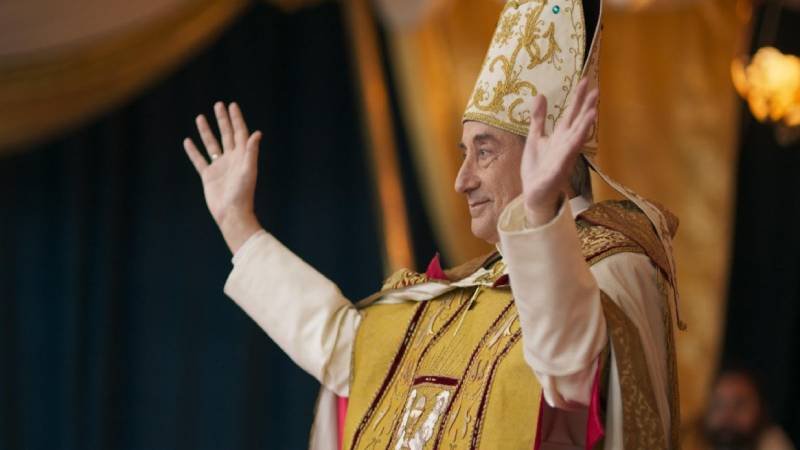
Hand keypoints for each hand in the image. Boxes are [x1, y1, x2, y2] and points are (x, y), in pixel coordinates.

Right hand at [184, 101, 262, 253]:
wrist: (232, 213)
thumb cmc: (243, 194)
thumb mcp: (249, 170)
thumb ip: (251, 152)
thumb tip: (257, 133)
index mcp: (242, 156)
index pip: (240, 133)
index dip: (236, 119)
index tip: (232, 105)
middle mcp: (231, 159)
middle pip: (226, 135)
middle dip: (222, 120)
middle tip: (218, 104)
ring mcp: (219, 167)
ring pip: (212, 144)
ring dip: (206, 131)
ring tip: (200, 117)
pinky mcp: (208, 176)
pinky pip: (199, 160)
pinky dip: (193, 151)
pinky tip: (187, 141)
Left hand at [521, 78, 597, 225]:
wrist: (533, 192)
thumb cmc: (537, 166)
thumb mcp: (534, 137)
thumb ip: (538, 118)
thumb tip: (540, 95)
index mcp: (560, 136)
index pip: (571, 114)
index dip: (577, 98)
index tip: (585, 80)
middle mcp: (565, 145)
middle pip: (577, 123)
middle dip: (586, 108)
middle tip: (596, 90)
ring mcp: (563, 157)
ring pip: (576, 139)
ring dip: (584, 126)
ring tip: (593, 111)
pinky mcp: (557, 171)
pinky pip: (565, 158)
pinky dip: (571, 148)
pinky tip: (576, 139)